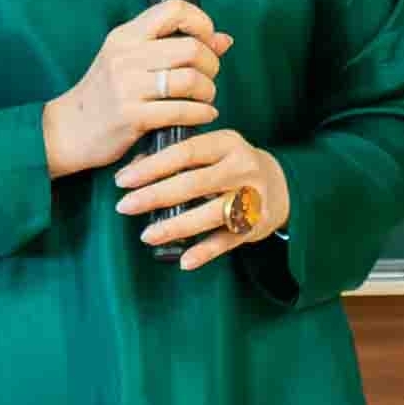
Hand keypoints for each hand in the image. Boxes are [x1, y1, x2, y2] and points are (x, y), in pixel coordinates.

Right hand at [44, 0, 234, 178]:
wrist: (67, 129)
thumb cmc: (104, 94)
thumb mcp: (130, 61)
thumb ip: (174, 47)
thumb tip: (224, 40)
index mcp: (126, 35)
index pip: (174, 9)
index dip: (201, 22)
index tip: (208, 41)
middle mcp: (126, 55)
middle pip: (190, 47)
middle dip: (211, 64)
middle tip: (209, 76)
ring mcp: (127, 86)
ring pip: (190, 80)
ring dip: (209, 91)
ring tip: (206, 98)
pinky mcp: (131, 116)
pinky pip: (182, 110)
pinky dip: (202, 113)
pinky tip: (204, 115)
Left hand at [119, 130, 290, 270]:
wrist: (280, 184)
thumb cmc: (230, 165)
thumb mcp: (212, 150)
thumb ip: (177, 156)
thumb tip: (132, 170)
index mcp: (228, 143)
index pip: (185, 152)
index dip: (152, 166)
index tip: (123, 180)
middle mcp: (243, 168)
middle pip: (194, 183)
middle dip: (155, 196)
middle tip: (124, 206)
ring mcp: (252, 197)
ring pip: (210, 214)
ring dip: (176, 226)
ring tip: (146, 235)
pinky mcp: (256, 225)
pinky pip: (227, 241)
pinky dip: (206, 252)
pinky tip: (184, 261)